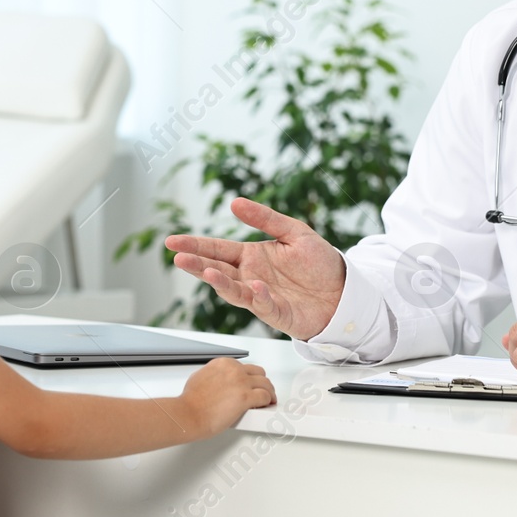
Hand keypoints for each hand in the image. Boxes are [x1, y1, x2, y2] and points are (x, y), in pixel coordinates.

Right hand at [166, 198, 346, 340]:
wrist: (344, 291)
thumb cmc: (319, 263)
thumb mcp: (293, 231)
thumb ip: (265, 218)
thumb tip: (235, 203)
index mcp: (251, 256)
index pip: (217, 249)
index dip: (195, 246)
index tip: (173, 241)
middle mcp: (251, 277)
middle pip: (218, 271)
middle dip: (198, 265)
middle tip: (179, 259)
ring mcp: (262, 297)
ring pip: (234, 291)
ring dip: (221, 283)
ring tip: (209, 272)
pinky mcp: (279, 313)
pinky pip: (265, 306)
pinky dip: (259, 297)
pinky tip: (256, 286)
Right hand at [179, 357, 275, 436]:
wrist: (188, 414)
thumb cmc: (191, 401)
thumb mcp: (200, 377)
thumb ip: (215, 376)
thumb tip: (220, 382)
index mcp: (223, 363)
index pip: (245, 367)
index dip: (250, 378)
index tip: (251, 385)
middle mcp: (234, 370)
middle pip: (259, 373)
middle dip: (262, 383)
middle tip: (263, 392)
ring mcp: (241, 382)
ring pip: (266, 384)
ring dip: (269, 392)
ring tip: (269, 400)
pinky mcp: (246, 397)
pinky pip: (265, 397)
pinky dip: (268, 401)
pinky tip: (266, 405)